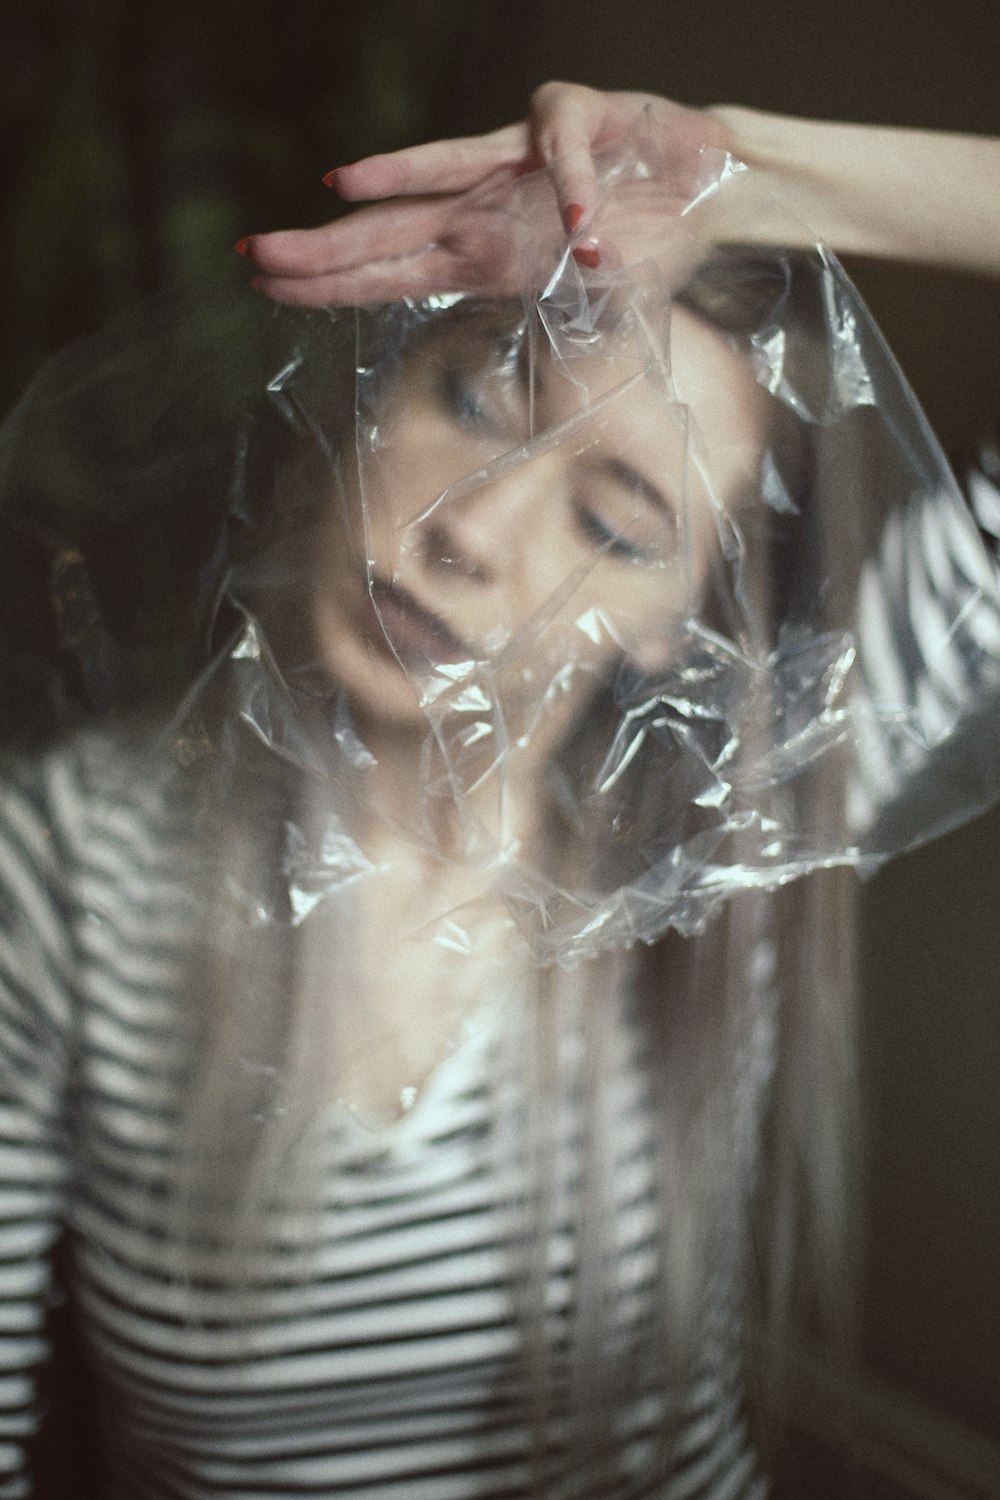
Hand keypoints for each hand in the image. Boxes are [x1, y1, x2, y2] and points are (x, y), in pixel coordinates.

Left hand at [245, 83, 735, 305]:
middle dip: (322, 246)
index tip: (265, 287)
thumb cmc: (641, 245)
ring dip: (394, 176)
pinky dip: (575, 191)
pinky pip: (563, 155)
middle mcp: (480, 209)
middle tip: (253, 255)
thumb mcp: (592, 316)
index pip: (386, 273)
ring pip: (444, 167)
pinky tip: (585, 234)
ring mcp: (517, 163)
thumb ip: (562, 348)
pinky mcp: (570, 123)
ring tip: (337, 186)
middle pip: (388, 229)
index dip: (327, 282)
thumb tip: (546, 425)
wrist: (704, 183)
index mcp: (477, 256)